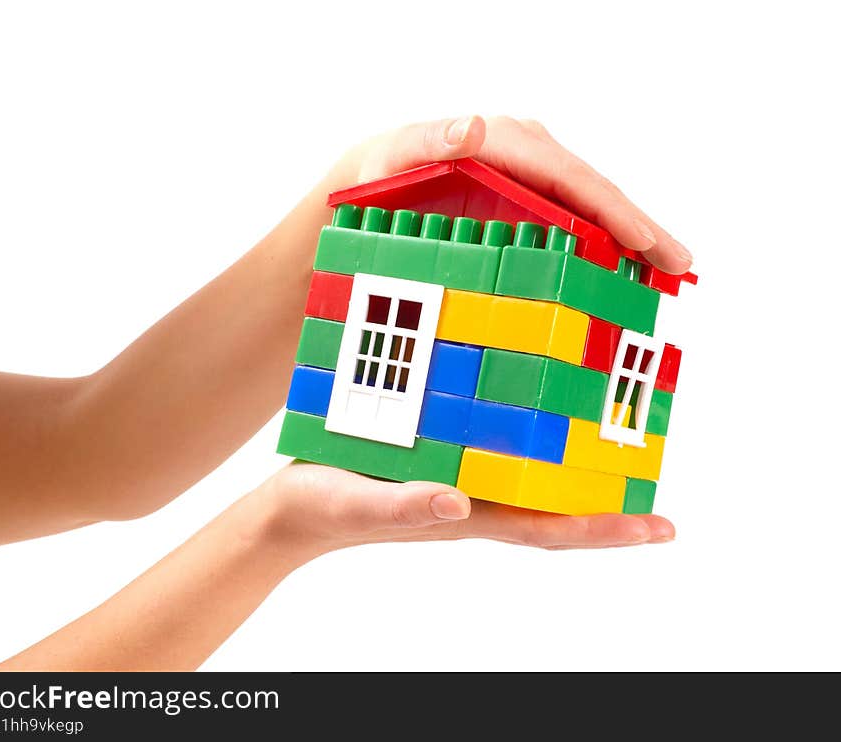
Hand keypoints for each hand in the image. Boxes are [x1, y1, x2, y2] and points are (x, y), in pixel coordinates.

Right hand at [247, 463, 673, 559]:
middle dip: (608, 501)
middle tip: (656, 475)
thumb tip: (460, 504)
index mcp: (466, 515)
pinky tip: (533, 415)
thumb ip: (408, 504)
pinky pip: (495, 452)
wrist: (289, 509)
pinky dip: (527, 441)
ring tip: (614, 442)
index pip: (551, 528)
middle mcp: (474, 499)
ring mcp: (458, 480)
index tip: (662, 526)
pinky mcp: (437, 459)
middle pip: (555, 506)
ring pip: (530, 478)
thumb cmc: (321, 506)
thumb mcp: (361, 501)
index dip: (607, 529)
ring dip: (574, 469)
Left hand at [331, 115, 691, 274]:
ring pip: (590, 205)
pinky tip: (623, 267)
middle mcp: (526, 153)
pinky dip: (602, 240)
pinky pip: (573, 216)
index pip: (572, 177)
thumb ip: (428, 140)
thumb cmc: (376, 176)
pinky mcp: (524, 197)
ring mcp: (528, 175)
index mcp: (505, 141)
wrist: (363, 194)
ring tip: (666, 270)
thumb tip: (473, 125)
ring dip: (630, 236)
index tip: (647, 244)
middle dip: (640, 227)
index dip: (614, 210)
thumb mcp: (391, 157)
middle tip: (680, 265)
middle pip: (594, 191)